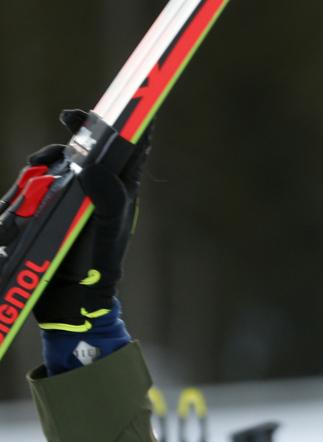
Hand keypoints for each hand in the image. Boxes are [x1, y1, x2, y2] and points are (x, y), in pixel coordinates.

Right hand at [32, 109, 151, 331]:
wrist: (66, 297)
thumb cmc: (96, 267)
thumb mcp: (107, 231)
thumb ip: (107, 198)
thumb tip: (92, 164)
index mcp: (120, 190)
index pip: (131, 150)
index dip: (132, 123)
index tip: (130, 100)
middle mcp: (96, 188)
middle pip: (90, 146)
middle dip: (80, 129)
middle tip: (70, 117)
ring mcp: (70, 195)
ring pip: (59, 160)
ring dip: (50, 157)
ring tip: (42, 165)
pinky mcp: (47, 205)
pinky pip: (37, 180)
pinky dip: (31, 178)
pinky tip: (29, 186)